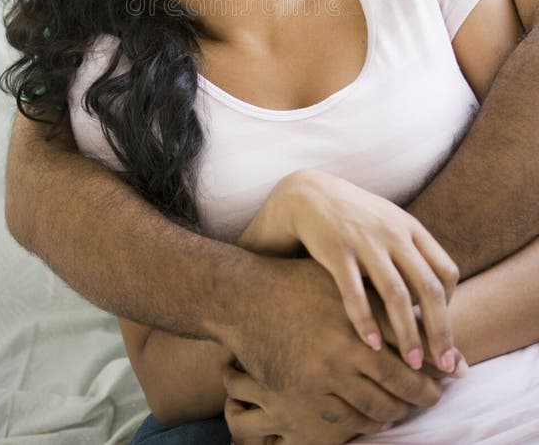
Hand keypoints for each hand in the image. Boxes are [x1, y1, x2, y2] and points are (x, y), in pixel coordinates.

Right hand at [226, 259, 442, 431]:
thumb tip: (419, 311)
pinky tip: (378, 419)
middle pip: (404, 380)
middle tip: (438, 397)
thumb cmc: (296, 283)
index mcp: (363, 311)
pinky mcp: (308, 392)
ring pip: (379, 406)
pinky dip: (369, 423)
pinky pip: (349, 418)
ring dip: (400, 412)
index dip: (438, 359)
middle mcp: (350, 343)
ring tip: (409, 409)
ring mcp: (329, 371)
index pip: (414, 343)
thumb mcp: (342, 280)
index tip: (456, 369)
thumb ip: (376, 295)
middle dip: (427, 393)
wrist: (247, 298)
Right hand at [248, 170, 458, 372]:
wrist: (309, 194)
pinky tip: (372, 345)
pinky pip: (356, 293)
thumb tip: (436, 296)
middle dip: (440, 331)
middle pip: (428, 288)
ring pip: (397, 295)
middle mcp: (393, 234)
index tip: (442, 332)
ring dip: (407, 334)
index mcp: (410, 228)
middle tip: (446, 365)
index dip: (449, 306)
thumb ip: (413, 252)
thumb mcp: (389, 222)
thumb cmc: (354, 216)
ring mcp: (365, 241)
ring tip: (413, 364)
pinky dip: (366, 321)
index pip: (446, 272)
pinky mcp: (336, 250)